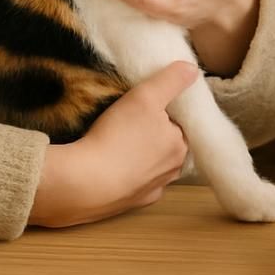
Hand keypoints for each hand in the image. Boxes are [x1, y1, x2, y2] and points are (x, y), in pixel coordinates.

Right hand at [28, 61, 198, 227]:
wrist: (83, 184)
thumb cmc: (117, 137)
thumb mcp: (145, 97)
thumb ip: (170, 81)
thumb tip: (192, 70)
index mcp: (180, 146)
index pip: (180, 124)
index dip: (165, 113)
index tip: (145, 108)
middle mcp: (172, 171)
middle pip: (167, 146)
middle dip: (153, 135)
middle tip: (129, 123)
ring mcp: (152, 190)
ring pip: (152, 167)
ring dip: (141, 157)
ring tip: (118, 144)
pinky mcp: (131, 204)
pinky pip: (133, 185)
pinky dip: (127, 176)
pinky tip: (112, 167)